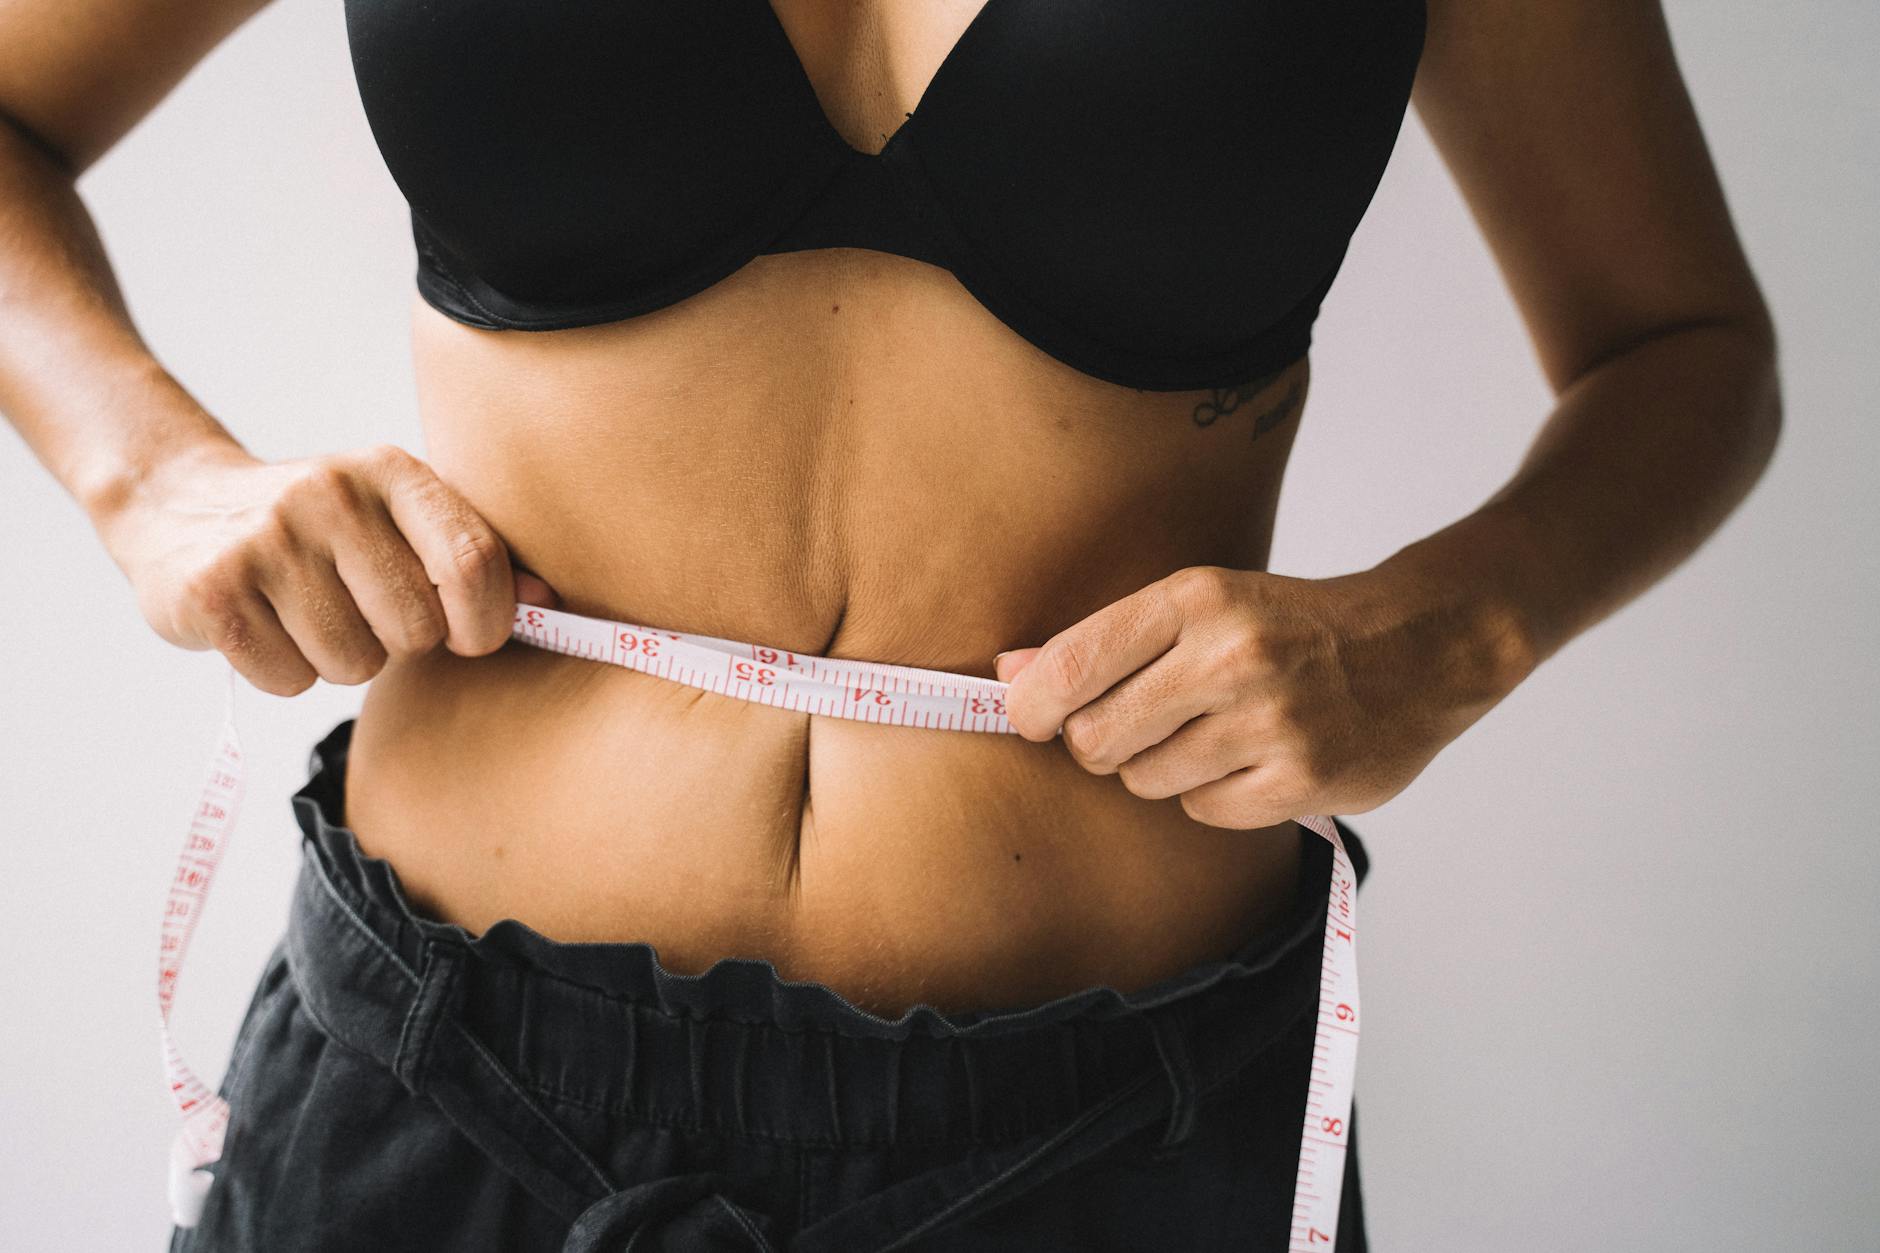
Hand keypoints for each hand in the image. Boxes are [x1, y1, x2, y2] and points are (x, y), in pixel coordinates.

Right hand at [94, 439, 559, 695]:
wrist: (178, 508)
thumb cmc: (320, 531)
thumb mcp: (397, 518)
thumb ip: (473, 555)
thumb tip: (550, 602)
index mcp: (392, 472)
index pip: (473, 562)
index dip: (485, 620)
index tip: (468, 634)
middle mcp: (329, 494)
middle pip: (416, 630)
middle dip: (397, 643)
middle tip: (357, 608)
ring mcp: (266, 539)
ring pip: (353, 665)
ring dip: (338, 660)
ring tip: (304, 611)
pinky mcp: (213, 590)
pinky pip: (290, 681)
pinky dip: (284, 672)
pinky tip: (262, 624)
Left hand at [993, 564, 1513, 828]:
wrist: (1419, 646)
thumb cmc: (1288, 625)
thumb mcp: (1201, 604)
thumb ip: (1105, 640)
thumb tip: (1008, 672)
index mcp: (1197, 598)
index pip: (1072, 664)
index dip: (1031, 704)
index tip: (1031, 717)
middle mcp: (1232, 656)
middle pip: (1094, 737)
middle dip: (1099, 741)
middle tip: (1138, 725)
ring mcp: (1271, 721)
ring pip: (1144, 780)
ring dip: (1159, 768)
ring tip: (1211, 733)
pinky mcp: (1301, 779)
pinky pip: (1202, 811)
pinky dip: (1212, 795)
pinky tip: (1250, 760)